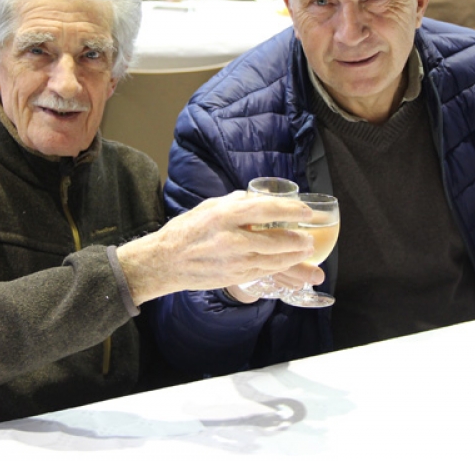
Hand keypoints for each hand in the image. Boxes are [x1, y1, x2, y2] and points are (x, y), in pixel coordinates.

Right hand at [117, 191, 314, 304]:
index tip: (304, 211)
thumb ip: (234, 202)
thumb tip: (256, 198)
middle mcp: (229, 239)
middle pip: (273, 240)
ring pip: (271, 260)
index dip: (288, 211)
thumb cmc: (186, 231)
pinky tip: (288, 263)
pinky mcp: (232, 277)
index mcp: (223, 216)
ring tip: (306, 250)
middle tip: (310, 236)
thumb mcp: (208, 207)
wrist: (165, 262)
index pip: (263, 210)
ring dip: (293, 256)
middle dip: (297, 240)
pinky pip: (262, 273)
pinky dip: (278, 268)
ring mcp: (232, 261)